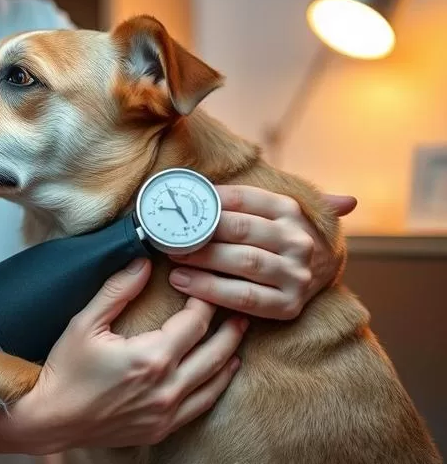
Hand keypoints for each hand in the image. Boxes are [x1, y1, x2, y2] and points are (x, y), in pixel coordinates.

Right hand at [0, 259, 247, 453]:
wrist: (52, 418)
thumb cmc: (65, 371)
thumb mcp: (85, 323)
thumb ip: (117, 291)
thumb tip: (142, 263)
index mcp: (151, 358)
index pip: (194, 324)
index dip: (204, 303)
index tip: (205, 288)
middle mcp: (166, 387)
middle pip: (215, 352)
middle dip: (229, 328)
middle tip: (239, 310)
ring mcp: (167, 412)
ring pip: (214, 381)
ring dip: (228, 356)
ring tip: (236, 336)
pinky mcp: (162, 429)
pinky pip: (201, 405)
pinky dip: (215, 386)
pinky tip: (219, 373)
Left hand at [166, 186, 357, 319]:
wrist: (320, 273)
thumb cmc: (278, 238)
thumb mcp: (272, 212)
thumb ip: (243, 199)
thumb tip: (199, 183)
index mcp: (290, 210)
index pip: (244, 198)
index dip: (209, 199)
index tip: (180, 201)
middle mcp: (298, 240)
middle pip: (241, 230)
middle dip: (201, 231)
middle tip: (168, 233)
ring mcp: (297, 274)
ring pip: (244, 262)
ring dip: (202, 259)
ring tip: (173, 257)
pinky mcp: (289, 305)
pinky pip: (244, 297)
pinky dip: (210, 289)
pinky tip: (183, 282)